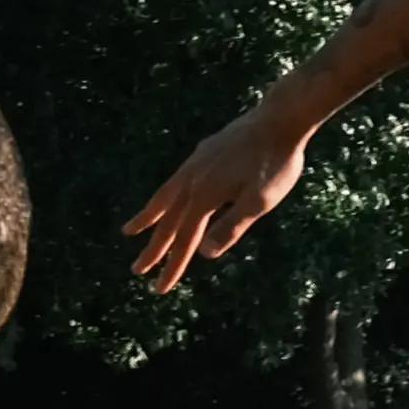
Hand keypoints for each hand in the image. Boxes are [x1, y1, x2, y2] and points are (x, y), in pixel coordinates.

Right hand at [127, 105, 311, 291]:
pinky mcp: (202, 155)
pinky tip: (167, 198)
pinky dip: (164, 196)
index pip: (185, 240)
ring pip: (165, 198)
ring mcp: (194, 166)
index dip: (173, 266)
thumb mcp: (261, 200)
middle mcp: (192, 182)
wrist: (277, 120)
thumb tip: (206, 254)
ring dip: (148, 218)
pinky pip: (174, 182)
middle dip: (154, 249)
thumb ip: (233, 226)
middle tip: (137, 270)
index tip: (160, 289)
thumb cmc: (276, 163)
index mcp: (205, 198)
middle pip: (169, 222)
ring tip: (130, 232)